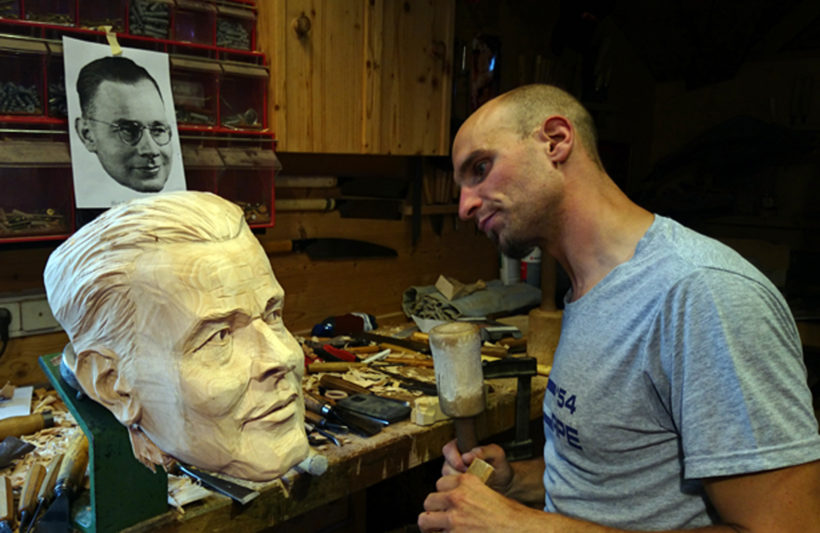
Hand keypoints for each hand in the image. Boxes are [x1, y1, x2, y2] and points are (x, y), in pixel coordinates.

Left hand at [418, 472, 539, 532]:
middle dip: (433, 510)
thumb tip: (452, 503)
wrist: (519, 529)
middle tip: (438, 519)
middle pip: (429, 500)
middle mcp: (457, 497)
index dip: (443, 494)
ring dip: (430, 526)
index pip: (440, 483)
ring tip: (436, 530)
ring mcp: (454, 518)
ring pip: (424, 520)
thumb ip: (468, 493)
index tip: (447, 503)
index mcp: (467, 482)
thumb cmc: (509, 515)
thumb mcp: (488, 492)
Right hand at [440, 439, 513, 494]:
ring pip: (447, 480)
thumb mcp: (497, 454)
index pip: (448, 449)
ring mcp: (453, 474)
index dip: (454, 458)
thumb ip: (484, 450)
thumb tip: (468, 455)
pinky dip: (461, 490)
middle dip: (458, 473)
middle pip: (446, 466)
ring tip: (475, 482)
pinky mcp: (456, 487)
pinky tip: (473, 489)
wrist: (504, 483)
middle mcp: (454, 460)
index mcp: (461, 447)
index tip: (465, 465)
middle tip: (472, 476)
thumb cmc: (499, 466)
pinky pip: (452, 490)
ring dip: (461, 483)